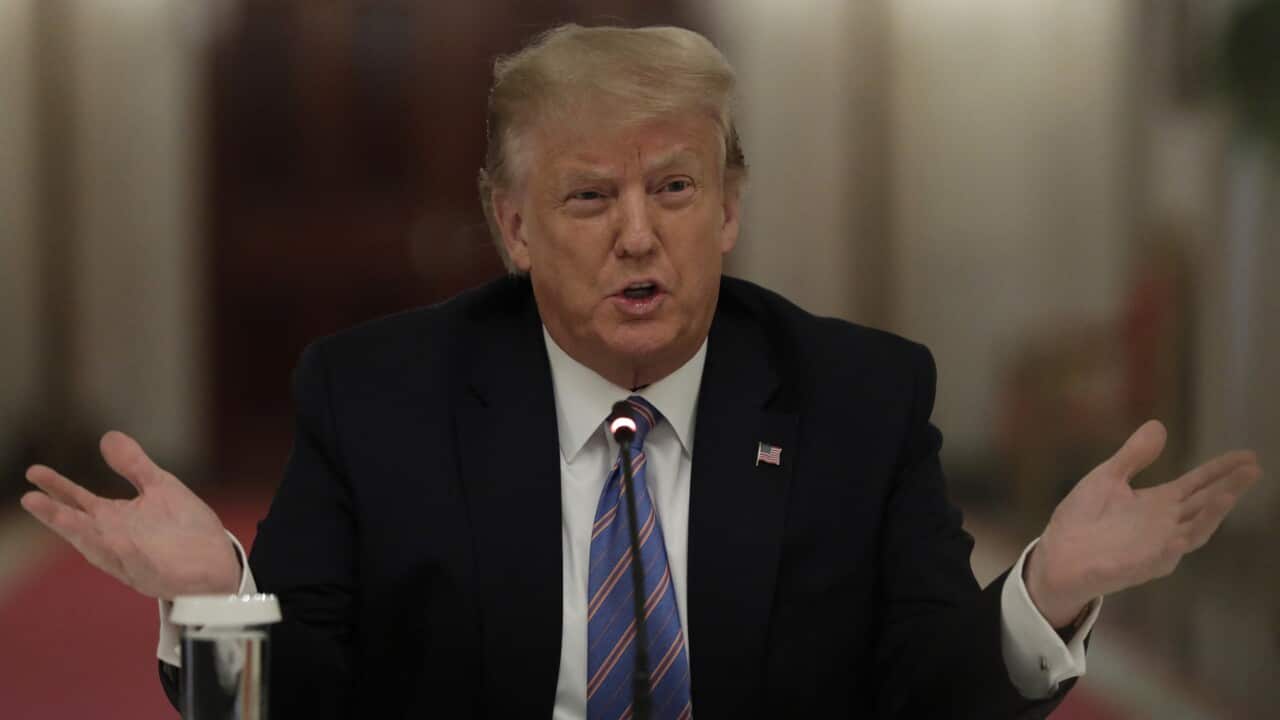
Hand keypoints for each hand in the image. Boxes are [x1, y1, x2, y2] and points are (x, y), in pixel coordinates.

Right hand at [19, 431, 240, 600]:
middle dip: (56, 515)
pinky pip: (135, 564)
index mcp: (115, 520)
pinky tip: (114, 538)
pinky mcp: (153, 574)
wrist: (218, 561)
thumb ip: (133, 466)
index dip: (57, 488)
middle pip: (80, 528)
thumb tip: (107, 436)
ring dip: (80, 534)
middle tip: (30, 498)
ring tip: (58, 515)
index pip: (79, 502)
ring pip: (100, 548)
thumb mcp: (160, 487)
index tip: (34, 473)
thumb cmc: (185, 528)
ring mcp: (132, 559)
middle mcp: (116, 540)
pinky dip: (122, 553)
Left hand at [1026, 420, 1261, 627]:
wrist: (1057, 554)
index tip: (1247, 456)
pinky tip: (1189, 530)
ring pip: (1195, 528)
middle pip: (1205, 503)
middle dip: (1229, 486)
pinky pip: (1168, 553)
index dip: (1221, 470)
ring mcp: (1158, 546)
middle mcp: (1165, 524)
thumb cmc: (1082, 519)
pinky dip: (1180, 541)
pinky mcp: (1143, 564)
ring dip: (1214, 512)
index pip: (1197, 484)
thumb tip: (1158, 425)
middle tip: (1253, 468)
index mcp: (1158, 503)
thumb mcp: (1108, 478)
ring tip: (1230, 491)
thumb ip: (1134, 456)